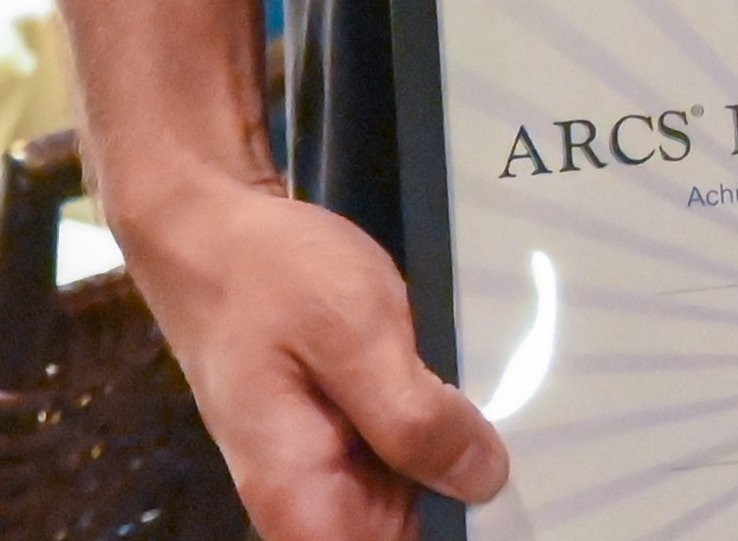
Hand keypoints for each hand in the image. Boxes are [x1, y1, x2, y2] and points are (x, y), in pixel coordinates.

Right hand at [123, 174, 509, 539]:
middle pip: (404, 531)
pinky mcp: (340, 428)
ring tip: (516, 407)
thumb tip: (485, 482)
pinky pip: (401, 451)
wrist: (210, 227)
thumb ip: (413, 417)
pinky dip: (438, 424)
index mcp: (299, 497)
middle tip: (526, 437)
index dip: (447, 532)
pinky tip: (475, 385)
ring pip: (411, 492)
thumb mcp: (353, 332)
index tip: (501, 502)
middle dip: (460, 491)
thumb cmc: (271, 276)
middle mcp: (307, 498)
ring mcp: (324, 463)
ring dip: (456, 455)